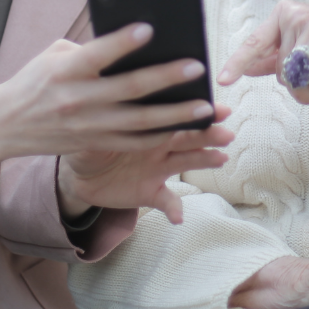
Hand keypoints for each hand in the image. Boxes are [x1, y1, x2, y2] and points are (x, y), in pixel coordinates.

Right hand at [0, 23, 232, 184]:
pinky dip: (161, 136)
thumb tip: (133, 41)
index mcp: (65, 70)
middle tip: (197, 67)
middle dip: (166, 78)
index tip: (150, 29)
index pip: (97, 54)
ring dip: (176, 115)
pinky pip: (134, 142)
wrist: (4, 125)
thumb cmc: (35, 80)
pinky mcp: (94, 144)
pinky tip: (184, 128)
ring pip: (140, 122)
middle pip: (129, 89)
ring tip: (205, 106)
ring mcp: (88, 126)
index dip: (123, 42)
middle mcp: (78, 100)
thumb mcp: (55, 56)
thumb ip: (91, 49)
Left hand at [57, 105, 232, 222]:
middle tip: (227, 132)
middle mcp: (160, 143)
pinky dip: (174, 208)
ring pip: (186, 162)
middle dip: (209, 133)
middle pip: (189, 136)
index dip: (197, 110)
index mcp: (149, 122)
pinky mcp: (150, 192)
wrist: (80, 172)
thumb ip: (105, 111)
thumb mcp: (93, 122)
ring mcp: (158, 168)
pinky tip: (179, 216)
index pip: (176, 113)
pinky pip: (166, 200)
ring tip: (221, 158)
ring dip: (205, 161)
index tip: (218, 107)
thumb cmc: (90, 137)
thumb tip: (107, 92)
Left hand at [218, 0, 308, 119]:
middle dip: (296, 84)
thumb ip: (274, 56)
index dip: (238, 63)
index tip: (222, 79)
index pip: (256, 42)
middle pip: (281, 70)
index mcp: (284, 13)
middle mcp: (298, 15)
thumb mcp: (303, 45)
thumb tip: (246, 68)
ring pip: (298, 78)